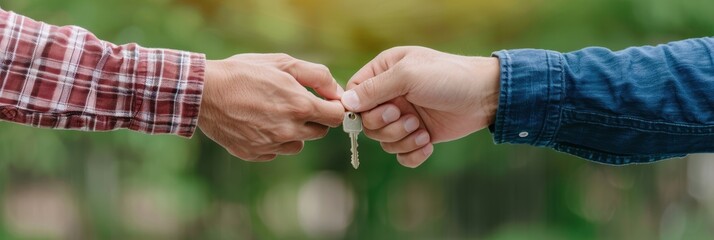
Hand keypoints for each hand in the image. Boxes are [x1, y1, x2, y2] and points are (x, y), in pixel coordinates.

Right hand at [199, 54, 344, 160]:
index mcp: (300, 106)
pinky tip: (258, 123)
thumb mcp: (283, 63)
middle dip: (314, 118)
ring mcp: (271, 145)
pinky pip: (276, 150)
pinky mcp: (255, 154)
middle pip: (320, 132)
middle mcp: (289, 130)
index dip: (333, 107)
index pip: (336, 117)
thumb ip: (317, 76)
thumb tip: (336, 92)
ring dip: (295, 131)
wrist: (204, 92)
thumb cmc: (244, 72)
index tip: (324, 101)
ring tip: (274, 113)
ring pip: (299, 144)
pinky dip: (273, 140)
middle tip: (295, 103)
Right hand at [342, 46, 499, 167]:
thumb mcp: (408, 75)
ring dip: (401, 140)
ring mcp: (403, 116)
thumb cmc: (448, 77)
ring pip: (382, 140)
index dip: (359, 108)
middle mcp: (390, 95)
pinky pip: (400, 155)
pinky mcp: (417, 135)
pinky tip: (428, 144)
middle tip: (408, 118)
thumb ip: (375, 88)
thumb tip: (347, 104)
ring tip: (422, 130)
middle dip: (386, 126)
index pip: (354, 93)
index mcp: (384, 72)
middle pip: (366, 122)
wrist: (485, 97)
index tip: (378, 111)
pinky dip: (412, 154)